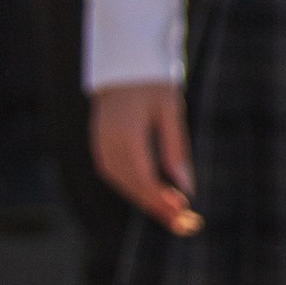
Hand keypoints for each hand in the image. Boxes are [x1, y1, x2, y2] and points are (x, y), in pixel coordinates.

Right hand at [91, 81, 201, 235]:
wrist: (124, 63)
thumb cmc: (153, 83)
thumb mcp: (171, 110)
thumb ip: (176, 149)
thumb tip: (186, 188)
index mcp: (126, 133)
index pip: (143, 177)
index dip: (162, 199)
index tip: (183, 212)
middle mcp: (108, 142)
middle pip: (132, 185)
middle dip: (157, 206)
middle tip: (184, 222)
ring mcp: (100, 144)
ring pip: (122, 183)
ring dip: (146, 198)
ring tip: (173, 211)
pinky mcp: (99, 144)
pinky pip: (114, 174)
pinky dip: (134, 186)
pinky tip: (152, 193)